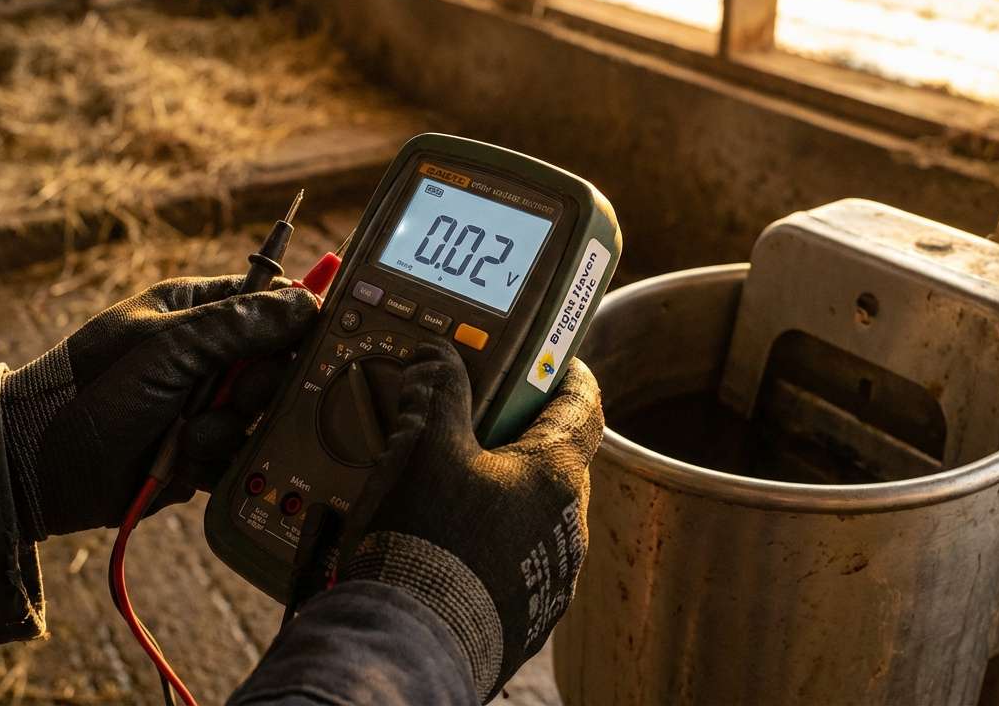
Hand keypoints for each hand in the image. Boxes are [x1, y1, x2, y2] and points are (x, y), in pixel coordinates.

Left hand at [0, 276, 317, 540]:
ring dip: (226, 430)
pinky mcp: (199, 448)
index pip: (268, 301)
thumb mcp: (167, 348)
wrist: (43, 472)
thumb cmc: (93, 392)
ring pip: (257, 415)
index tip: (301, 345)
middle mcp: (202, 354)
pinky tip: (181, 461)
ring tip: (185, 436)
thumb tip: (308, 302)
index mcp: (193, 310)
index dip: (292, 323)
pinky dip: (214, 461)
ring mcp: (201, 403)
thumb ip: (238, 324)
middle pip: (273, 363)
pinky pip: (238, 454)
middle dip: (255, 388)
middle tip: (232, 396)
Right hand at [337, 342, 603, 700]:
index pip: (584, 404)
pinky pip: (518, 559)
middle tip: (470, 422)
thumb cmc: (429, 541)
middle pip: (554, 458)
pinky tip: (446, 543)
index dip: (565, 372)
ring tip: (445, 489)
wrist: (414, 642)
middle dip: (515, 436)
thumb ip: (436, 393)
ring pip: (534, 511)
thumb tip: (439, 359)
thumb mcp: (423, 447)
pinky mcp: (528, 610)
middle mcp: (569, 523)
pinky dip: (490, 542)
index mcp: (556, 474)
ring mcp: (552, 572)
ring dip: (501, 492)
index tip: (545, 358)